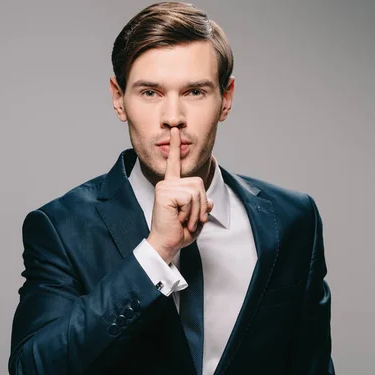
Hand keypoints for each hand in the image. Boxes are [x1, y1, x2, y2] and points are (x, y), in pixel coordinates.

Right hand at [147, 127, 213, 263]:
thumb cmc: (179, 232)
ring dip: (195, 211)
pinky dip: (190, 212)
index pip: (175, 164)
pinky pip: (190, 198)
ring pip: (196, 191)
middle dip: (200, 204)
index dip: (175, 146)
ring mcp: (165, 186)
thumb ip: (204, 207)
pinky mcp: (164, 192)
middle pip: (199, 183)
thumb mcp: (197, 218)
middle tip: (189, 219)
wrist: (167, 244)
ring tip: (183, 220)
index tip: (175, 130)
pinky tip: (178, 219)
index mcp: (173, 186)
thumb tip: (209, 202)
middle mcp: (167, 183)